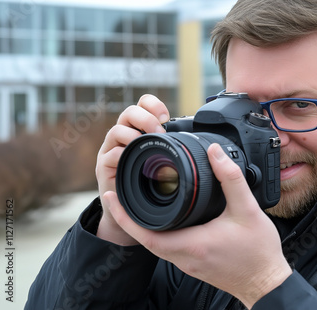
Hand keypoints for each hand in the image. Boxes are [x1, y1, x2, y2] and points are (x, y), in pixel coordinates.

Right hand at [95, 94, 168, 244]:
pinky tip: (133, 160)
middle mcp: (125, 136)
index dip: (153, 104)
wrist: (132, 212)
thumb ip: (180, 150)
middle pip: (129, 112)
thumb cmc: (153, 185)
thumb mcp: (168, 162)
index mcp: (141, 129)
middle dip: (145, 117)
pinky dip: (122, 155)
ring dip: (133, 134)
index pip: (143, 105)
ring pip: (116, 130)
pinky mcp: (104, 167)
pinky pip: (110, 155)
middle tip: (159, 131)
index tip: (166, 116)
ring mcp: (112, 150)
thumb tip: (212, 146)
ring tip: (146, 144)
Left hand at [105, 143, 291, 307]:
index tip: (110, 196)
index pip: (145, 233)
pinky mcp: (194, 265)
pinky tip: (164, 221)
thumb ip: (231, 178)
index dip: (123, 215)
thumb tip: (216, 154)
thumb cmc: (258, 251)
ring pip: (155, 245)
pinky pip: (167, 249)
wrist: (266, 282)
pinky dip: (158, 234)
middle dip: (127, 217)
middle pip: (144, 239)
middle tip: (118, 195)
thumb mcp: (248, 209)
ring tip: (135, 204)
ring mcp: (188, 264)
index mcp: (191, 244)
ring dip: (142, 226)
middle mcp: (184, 257)